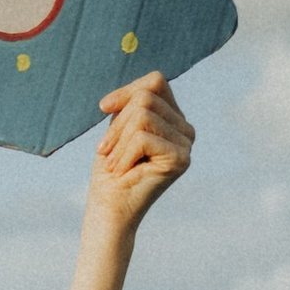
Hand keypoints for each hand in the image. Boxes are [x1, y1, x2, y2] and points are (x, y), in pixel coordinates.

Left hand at [87, 71, 194, 230]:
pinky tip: (123, 172)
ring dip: (118, 140)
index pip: (155, 83)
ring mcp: (186, 144)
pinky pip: (143, 137)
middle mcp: (185, 130)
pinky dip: (123, 154)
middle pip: (146, 97)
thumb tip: (151, 79)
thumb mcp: (120, 126)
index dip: (126, 91)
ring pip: (143, 115)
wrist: (109, 210)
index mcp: (174, 119)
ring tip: (114, 163)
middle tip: (106, 151)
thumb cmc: (111, 171)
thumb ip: (134, 102)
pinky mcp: (180, 159)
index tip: (103, 108)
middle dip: (117, 123)